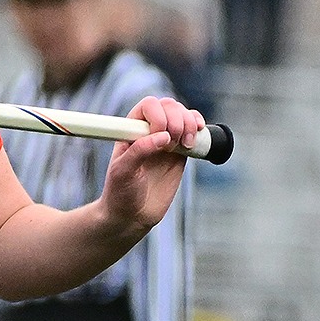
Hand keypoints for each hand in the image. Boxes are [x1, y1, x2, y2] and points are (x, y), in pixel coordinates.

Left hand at [101, 96, 202, 229]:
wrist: (132, 215)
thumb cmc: (120, 192)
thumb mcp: (123, 171)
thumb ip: (139, 151)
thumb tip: (163, 136)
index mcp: (131, 129)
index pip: (149, 105)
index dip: (159, 115)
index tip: (160, 135)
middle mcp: (149, 131)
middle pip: (170, 107)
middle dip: (178, 120)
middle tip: (174, 144)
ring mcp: (166, 140)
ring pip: (183, 115)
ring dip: (190, 123)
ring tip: (185, 144)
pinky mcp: (180, 152)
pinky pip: (193, 130)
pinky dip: (199, 125)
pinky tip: (199, 131)